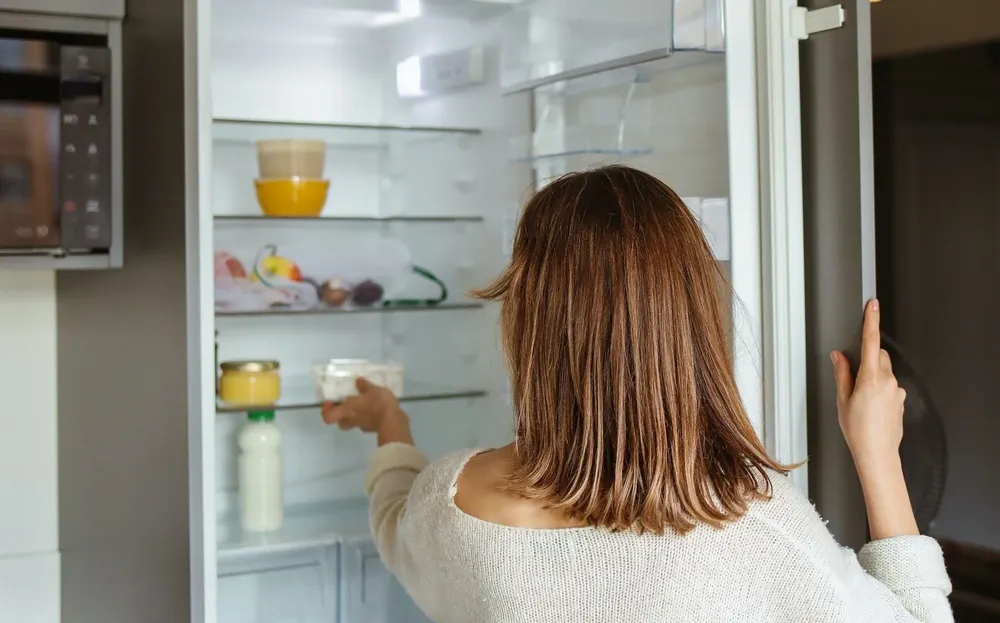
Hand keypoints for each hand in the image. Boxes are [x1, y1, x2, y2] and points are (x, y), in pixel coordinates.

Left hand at [322, 377, 401, 432]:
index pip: (328, 417)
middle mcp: (352, 420)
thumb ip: (364, 385)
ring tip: (364, 404)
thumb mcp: (372, 389)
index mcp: (347, 410)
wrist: (393, 422)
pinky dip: (368, 417)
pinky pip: (366, 422)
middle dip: (342, 415)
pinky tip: (376, 409)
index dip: (326, 411)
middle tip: (347, 404)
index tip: (331, 402)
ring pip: (353, 423)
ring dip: (355, 415)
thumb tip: (358, 381)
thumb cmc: (378, 405)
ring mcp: (362, 426)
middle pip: (340, 422)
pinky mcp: (373, 428)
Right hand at [830, 299, 906, 465]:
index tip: (873, 305)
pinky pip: (890, 386)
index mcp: (871, 378)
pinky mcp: (901, 400)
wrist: (878, 454)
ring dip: (874, 376)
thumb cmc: (858, 431)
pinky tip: (871, 408)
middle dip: (868, 358)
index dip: (871, 321)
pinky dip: (880, 390)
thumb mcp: (842, 400)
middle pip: (880, 356)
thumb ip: (842, 374)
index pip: (870, 342)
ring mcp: (897, 391)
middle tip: (853, 377)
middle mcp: (888, 381)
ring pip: (885, 372)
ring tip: (861, 400)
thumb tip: (839, 357)